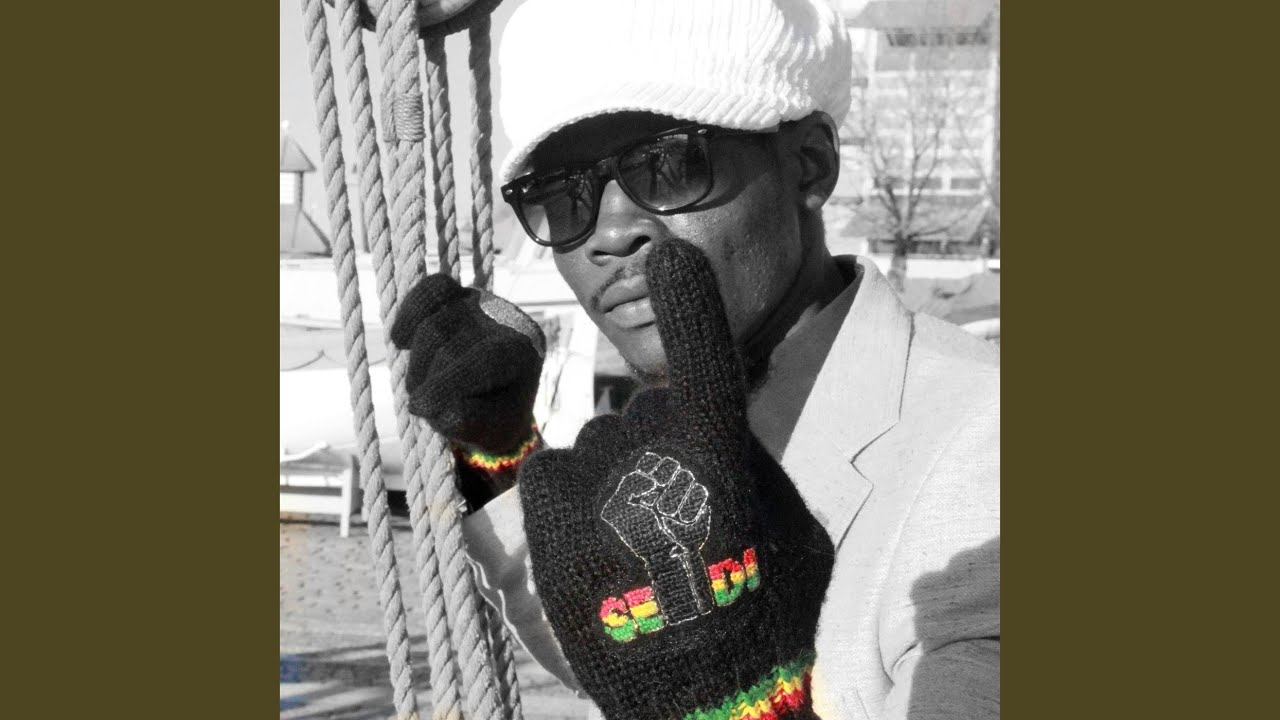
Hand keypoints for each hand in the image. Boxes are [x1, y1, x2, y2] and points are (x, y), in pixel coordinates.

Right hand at [389, 274, 544, 453]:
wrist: (496, 393)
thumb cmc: (495, 416)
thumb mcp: (489, 431)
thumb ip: (471, 423)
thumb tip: (446, 410)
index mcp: (525, 351)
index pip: (484, 358)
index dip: (446, 383)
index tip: (419, 408)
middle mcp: (507, 319)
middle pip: (451, 341)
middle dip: (427, 378)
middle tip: (423, 405)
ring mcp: (484, 301)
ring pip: (434, 320)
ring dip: (417, 360)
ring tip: (420, 385)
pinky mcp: (461, 293)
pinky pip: (432, 288)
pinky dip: (411, 312)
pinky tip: (400, 340)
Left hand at [517, 239, 833, 719]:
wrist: (704, 698)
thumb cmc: (761, 615)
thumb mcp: (786, 526)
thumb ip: (748, 460)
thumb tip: (714, 427)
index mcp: (719, 454)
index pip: (702, 355)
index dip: (686, 301)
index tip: (668, 253)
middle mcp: (650, 455)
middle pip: (643, 413)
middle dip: (655, 449)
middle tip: (678, 522)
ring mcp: (592, 483)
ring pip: (597, 448)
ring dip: (611, 482)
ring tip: (636, 552)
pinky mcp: (547, 516)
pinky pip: (556, 473)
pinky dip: (572, 500)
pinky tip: (596, 548)